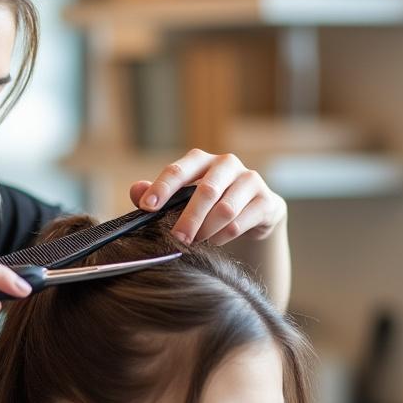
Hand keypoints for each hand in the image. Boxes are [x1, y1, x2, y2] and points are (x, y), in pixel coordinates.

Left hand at [131, 148, 286, 245]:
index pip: (178, 170)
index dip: (162, 188)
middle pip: (206, 191)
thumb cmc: (209, 203)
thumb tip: (136, 191)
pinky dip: (224, 235)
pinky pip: (242, 221)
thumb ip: (158, 194)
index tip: (147, 207)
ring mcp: (250, 180)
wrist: (254, 213)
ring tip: (196, 242)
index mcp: (202, 160)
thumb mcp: (182, 198)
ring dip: (207, 229)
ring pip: (226, 209)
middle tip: (176, 238)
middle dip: (188, 218)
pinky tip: (215, 242)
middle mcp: (227, 164)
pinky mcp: (267, 200)